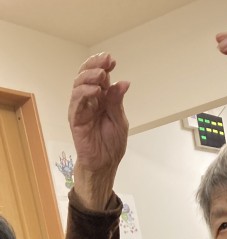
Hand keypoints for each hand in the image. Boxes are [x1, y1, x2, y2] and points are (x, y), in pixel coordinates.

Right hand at [68, 52, 129, 208]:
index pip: (99, 76)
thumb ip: (118, 102)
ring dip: (90, 76)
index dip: (103, 65)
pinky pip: (76, 101)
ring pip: (79, 84)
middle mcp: (89, 100)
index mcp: (101, 99)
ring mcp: (81, 108)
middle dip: (95, 66)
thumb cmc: (111, 144)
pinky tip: (96, 91)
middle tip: (105, 62)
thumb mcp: (120, 121)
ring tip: (102, 76)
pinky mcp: (75, 118)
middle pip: (86, 75)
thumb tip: (123, 83)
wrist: (104, 164)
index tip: (111, 59)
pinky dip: (85, 92)